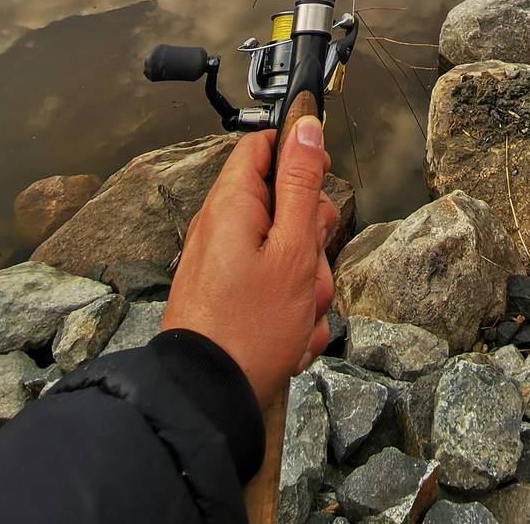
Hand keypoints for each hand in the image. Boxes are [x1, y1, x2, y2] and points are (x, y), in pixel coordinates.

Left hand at [163, 119, 337, 408]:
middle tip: (309, 266)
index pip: (263, 147)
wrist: (208, 402)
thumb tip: (304, 127)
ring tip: (299, 314)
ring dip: (305, 282)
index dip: (298, 156)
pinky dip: (289, 309)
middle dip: (311, 237)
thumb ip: (301, 184)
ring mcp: (224, 265)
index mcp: (231, 204)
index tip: (321, 182)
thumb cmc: (248, 329)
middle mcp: (222, 229)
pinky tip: (292, 336)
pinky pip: (271, 287)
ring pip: (284, 252)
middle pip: (283, 204)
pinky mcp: (228, 297)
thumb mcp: (292, 249)